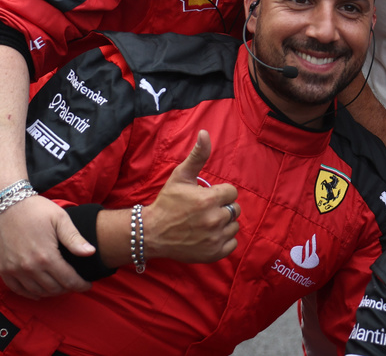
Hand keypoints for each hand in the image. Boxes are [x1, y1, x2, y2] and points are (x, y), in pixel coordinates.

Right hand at [0, 194, 93, 298]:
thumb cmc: (37, 210)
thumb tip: (91, 252)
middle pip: (54, 288)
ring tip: (62, 286)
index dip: (80, 285)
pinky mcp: (3, 269)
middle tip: (76, 284)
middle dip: (68, 288)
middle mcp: (29, 267)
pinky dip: (31, 294)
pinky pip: (18, 290)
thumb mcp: (60, 219)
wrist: (6, 206)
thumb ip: (75, 239)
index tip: (88, 285)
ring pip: (37, 291)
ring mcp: (14, 270)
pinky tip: (40, 292)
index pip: (68, 279)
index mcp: (46, 256)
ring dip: (52, 292)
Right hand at [145, 131, 238, 263]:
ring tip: (204, 223)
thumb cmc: (167, 203)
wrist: (151, 234)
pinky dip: (223, 240)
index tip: (205, 197)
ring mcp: (215, 238)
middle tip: (204, 211)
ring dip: (223, 224)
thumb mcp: (180, 176)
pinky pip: (232, 243)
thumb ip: (197, 155)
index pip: (231, 192)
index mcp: (209, 200)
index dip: (219, 193)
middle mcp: (214, 220)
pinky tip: (208, 236)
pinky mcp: (214, 253)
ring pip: (234, 225)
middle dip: (222, 208)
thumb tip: (205, 133)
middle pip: (235, 209)